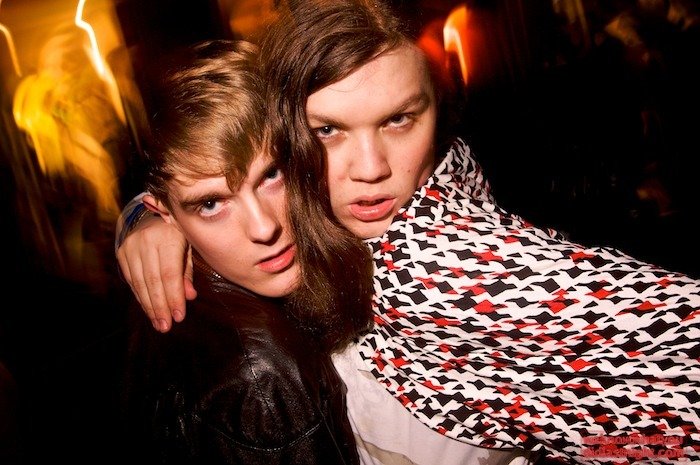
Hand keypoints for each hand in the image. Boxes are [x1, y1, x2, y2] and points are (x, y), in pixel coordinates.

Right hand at [117, 214, 195, 331]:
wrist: (151, 213)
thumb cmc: (177, 234)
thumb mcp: (188, 246)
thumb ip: (187, 271)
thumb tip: (189, 296)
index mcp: (169, 236)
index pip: (170, 274)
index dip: (174, 297)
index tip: (179, 316)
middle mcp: (147, 239)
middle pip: (153, 281)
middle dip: (161, 306)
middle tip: (166, 327)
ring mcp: (132, 245)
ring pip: (140, 282)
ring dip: (149, 306)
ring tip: (158, 323)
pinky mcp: (122, 252)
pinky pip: (132, 279)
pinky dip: (141, 296)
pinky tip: (149, 309)